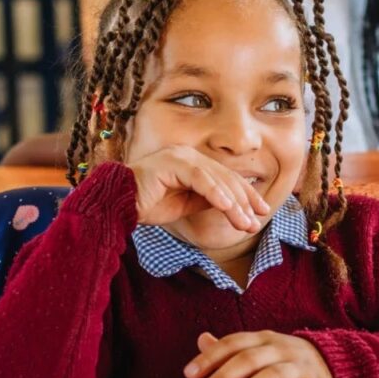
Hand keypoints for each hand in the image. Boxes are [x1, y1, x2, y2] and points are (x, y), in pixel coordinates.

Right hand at [129, 145, 269, 232]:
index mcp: (192, 163)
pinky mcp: (171, 163)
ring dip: (234, 203)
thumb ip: (207, 199)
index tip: (261, 212)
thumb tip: (234, 204)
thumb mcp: (186, 204)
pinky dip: (215, 193)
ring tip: (245, 222)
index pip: (226, 178)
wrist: (117, 205)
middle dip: (244, 201)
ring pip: (216, 179)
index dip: (246, 195)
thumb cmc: (147, 204)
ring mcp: (179, 156)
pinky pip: (199, 178)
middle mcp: (188, 155)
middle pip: (225, 177)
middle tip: (257, 221)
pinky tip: (227, 207)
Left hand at [186, 331, 336, 377]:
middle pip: (250, 358)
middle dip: (224, 375)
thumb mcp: (259, 351)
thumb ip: (231, 349)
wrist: (333, 366)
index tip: (189, 374)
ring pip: (276, 374)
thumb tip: (202, 340)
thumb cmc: (286, 361)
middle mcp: (280, 349)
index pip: (233, 343)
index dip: (211, 357)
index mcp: (263, 339)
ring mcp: (300, 366)